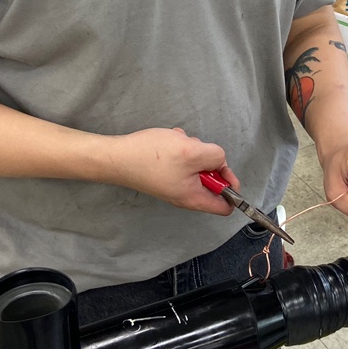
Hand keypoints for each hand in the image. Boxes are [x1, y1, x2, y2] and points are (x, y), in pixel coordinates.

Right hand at [108, 128, 239, 214]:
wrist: (116, 157)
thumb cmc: (153, 157)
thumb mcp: (193, 152)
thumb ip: (216, 157)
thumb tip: (220, 161)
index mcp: (195, 198)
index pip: (226, 206)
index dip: (231, 185)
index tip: (221, 168)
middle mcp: (186, 194)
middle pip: (212, 180)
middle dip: (207, 159)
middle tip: (193, 151)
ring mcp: (174, 183)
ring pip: (197, 165)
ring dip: (191, 150)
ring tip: (177, 144)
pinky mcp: (165, 173)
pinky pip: (182, 159)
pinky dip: (179, 148)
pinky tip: (168, 142)